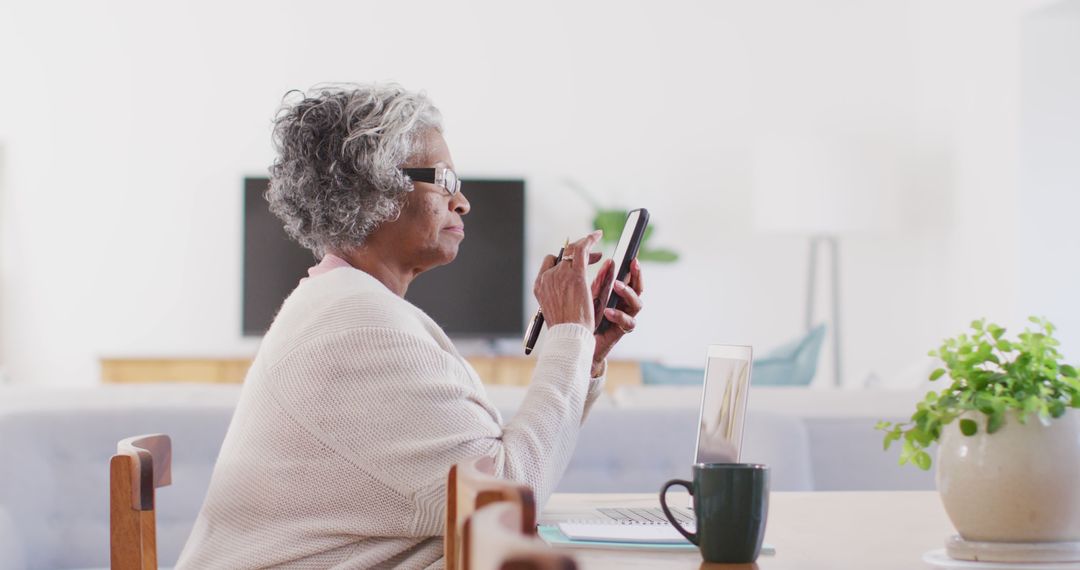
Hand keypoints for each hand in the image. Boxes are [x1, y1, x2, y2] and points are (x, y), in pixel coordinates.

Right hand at [532, 231, 603, 327]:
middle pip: (561, 256)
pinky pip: (581, 250)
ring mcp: (559, 275)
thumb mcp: (556, 311)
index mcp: (539, 286)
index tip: (574, 264)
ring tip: (597, 253)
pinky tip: (597, 235)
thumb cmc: (566, 329)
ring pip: (572, 252)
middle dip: (576, 255)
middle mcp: (546, 278)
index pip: (549, 264)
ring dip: (585, 249)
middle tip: (591, 258)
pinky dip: (589, 240)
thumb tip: (565, 294)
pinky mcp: (575, 275)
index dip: (562, 261)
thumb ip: (558, 297)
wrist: (569, 336)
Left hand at [590, 258, 644, 374]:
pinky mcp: (621, 331)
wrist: (578, 342)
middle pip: (639, 287)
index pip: (629, 277)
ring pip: (637, 303)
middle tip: (633, 263)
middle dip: (637, 274)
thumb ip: (601, 280)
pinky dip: (618, 315)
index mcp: (618, 294)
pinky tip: (607, 311)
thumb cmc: (584, 318)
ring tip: (616, 285)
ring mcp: (625, 317)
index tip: (632, 255)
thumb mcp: (590, 295)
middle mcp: (625, 304)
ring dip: (628, 292)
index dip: (633, 266)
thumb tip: (610, 261)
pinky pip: (627, 322)